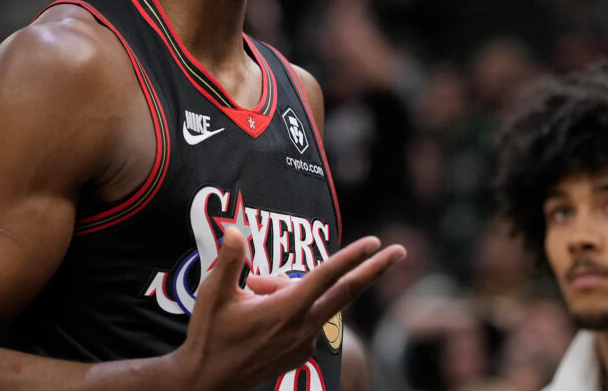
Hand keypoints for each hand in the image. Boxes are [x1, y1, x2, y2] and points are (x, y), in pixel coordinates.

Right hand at [173, 228, 405, 389]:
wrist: (207, 382)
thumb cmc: (209, 335)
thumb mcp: (213, 294)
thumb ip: (230, 260)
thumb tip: (236, 231)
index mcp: (286, 309)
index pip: (326, 276)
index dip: (351, 257)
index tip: (375, 242)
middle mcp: (303, 327)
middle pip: (347, 292)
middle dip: (375, 269)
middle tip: (400, 251)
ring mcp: (305, 343)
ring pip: (317, 302)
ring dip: (299, 289)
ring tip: (253, 294)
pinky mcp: (302, 354)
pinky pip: (307, 320)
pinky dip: (293, 308)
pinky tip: (261, 315)